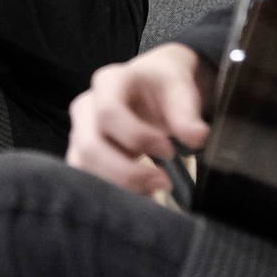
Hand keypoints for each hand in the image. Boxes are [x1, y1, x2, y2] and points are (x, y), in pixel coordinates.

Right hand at [66, 43, 212, 197]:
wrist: (150, 88)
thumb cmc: (163, 88)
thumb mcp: (180, 91)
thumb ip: (187, 114)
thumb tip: (196, 137)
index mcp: (109, 82)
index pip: (108, 112)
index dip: (137, 137)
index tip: (169, 151)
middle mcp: (86, 107)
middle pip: (90, 147)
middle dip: (127, 172)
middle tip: (163, 182)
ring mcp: (79, 132)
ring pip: (84, 168)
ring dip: (119, 187)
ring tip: (154, 189)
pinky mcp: (81, 155)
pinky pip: (87, 180)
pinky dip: (114, 194)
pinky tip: (142, 193)